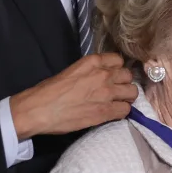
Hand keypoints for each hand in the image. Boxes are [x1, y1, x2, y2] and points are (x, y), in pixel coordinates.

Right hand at [10, 53, 137, 138]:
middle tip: (117, 91)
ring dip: (126, 97)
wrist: (39, 109)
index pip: (118, 60)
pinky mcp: (106, 111)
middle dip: (124, 83)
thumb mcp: (71, 71)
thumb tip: (98, 78)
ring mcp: (106, 93)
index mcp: (92, 62)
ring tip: (118, 102)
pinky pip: (126, 110)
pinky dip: (122, 111)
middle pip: (128, 76)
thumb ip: (89, 72)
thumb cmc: (49, 91)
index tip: (113, 76)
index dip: (117, 69)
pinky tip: (113, 113)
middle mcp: (103, 74)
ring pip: (132, 92)